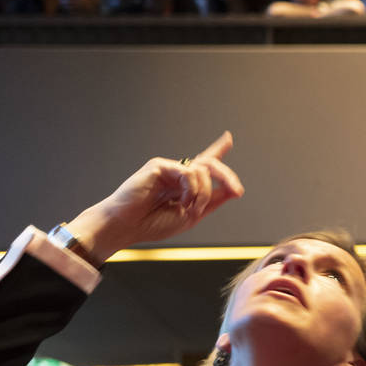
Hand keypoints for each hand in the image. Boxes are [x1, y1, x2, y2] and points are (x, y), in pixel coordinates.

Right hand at [63, 131, 243, 263]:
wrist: (127, 227)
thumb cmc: (153, 224)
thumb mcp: (192, 215)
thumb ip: (213, 201)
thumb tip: (234, 189)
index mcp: (185, 185)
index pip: (204, 165)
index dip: (217, 150)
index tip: (228, 138)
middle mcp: (178, 174)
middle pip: (210, 165)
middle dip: (228, 177)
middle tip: (237, 191)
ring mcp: (169, 168)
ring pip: (203, 170)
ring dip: (204, 193)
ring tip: (190, 207)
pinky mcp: (159, 165)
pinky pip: (188, 172)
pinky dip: (191, 190)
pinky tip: (182, 201)